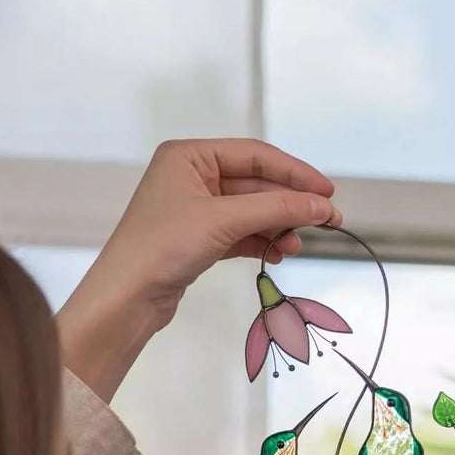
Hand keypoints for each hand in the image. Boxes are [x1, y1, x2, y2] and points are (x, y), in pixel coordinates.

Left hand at [58, 139, 341, 399]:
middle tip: (327, 221)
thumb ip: (276, 208)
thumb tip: (323, 205)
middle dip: (289, 204)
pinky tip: (279, 253)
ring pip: (250, 211)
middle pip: (255, 184)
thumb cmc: (163, 247)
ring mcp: (193, 209)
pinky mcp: (196, 239)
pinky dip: (261, 242)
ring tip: (298, 245)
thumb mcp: (223, 220)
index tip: (328, 192)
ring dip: (277, 226)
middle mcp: (190, 176)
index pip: (255, 155)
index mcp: (189, 155)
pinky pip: (240, 233)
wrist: (126, 298)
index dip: (295, 173)